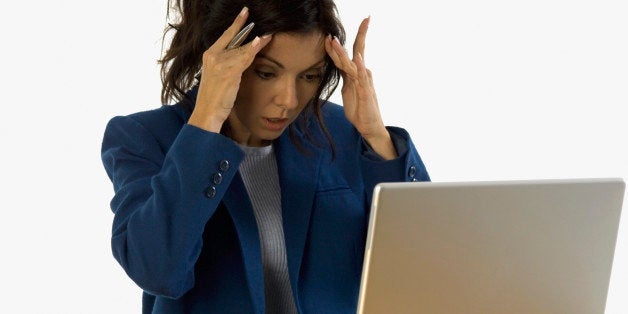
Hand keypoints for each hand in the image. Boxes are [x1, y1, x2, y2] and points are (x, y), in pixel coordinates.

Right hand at [188, 7, 271, 132]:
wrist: (207, 111)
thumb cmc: (214, 96)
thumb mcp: (217, 75)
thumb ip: (227, 63)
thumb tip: (243, 55)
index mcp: (209, 55)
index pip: (225, 35)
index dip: (236, 24)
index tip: (244, 13)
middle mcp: (213, 57)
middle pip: (234, 39)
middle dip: (246, 27)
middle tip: (254, 15)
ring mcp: (220, 64)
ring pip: (242, 49)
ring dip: (257, 42)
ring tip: (269, 35)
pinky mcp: (229, 72)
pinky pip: (245, 58)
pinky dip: (254, 49)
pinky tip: (261, 41)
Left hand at [325, 17, 396, 158]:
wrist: (369, 127)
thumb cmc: (359, 109)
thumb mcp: (348, 91)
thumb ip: (346, 78)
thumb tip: (344, 68)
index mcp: (355, 74)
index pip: (348, 54)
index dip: (340, 43)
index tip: (332, 32)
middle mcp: (361, 75)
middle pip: (357, 51)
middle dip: (361, 34)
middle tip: (366, 17)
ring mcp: (364, 83)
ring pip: (352, 63)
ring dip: (343, 52)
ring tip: (335, 40)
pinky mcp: (366, 93)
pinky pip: (362, 78)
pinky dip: (359, 67)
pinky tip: (357, 58)